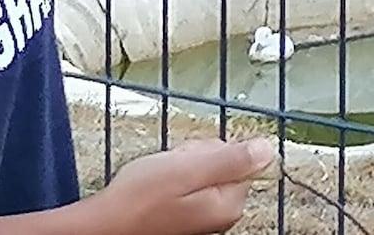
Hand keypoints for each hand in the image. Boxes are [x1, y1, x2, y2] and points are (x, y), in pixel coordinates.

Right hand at [88, 138, 276, 234]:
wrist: (105, 225)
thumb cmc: (141, 199)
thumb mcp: (188, 169)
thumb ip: (232, 159)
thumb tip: (267, 148)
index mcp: (229, 204)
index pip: (239, 156)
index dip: (210, 149)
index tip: (188, 158)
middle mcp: (222, 214)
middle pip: (222, 162)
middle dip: (195, 156)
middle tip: (171, 167)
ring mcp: (204, 216)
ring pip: (202, 169)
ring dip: (181, 165)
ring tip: (160, 176)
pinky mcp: (187, 214)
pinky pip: (187, 183)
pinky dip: (172, 178)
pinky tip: (156, 185)